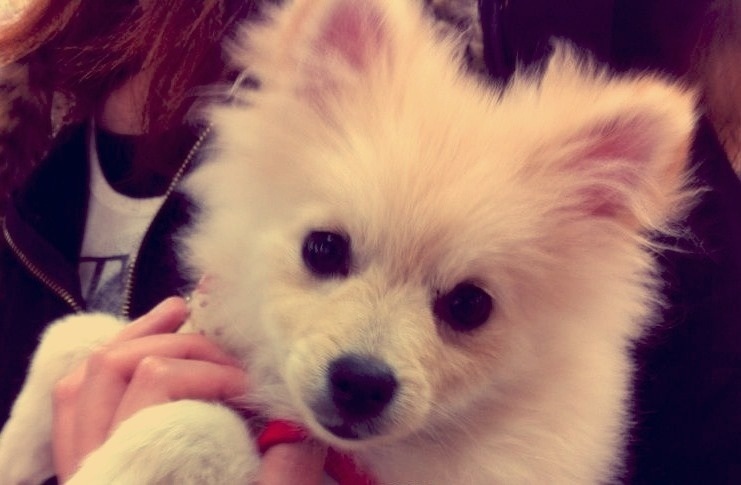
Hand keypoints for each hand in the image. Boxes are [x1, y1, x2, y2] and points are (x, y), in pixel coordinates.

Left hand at [51, 297, 325, 483]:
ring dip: (135, 338)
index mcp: (137, 472)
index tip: (249, 387)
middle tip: (226, 356)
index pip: (156, 386)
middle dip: (182, 350)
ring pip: (88, 378)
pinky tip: (141, 347)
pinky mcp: (81, 468)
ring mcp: (81, 464)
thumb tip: (307, 429)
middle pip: (122, 369)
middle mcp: (96, 463)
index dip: (210, 374)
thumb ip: (283, 476)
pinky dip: (106, 364)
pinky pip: (72, 402)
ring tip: (179, 315)